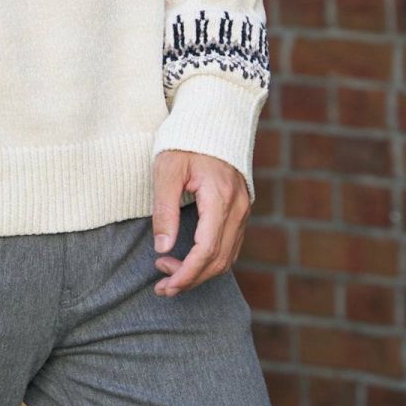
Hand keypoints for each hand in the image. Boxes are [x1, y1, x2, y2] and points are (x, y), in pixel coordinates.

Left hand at [150, 149, 250, 295]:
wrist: (211, 117)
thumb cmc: (185, 140)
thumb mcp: (167, 170)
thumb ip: (165, 209)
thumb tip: (162, 247)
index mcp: (220, 198)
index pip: (207, 250)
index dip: (186, 273)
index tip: (164, 283)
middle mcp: (238, 207)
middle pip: (220, 260)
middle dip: (191, 279)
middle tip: (163, 287)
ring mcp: (243, 209)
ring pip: (228, 256)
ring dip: (201, 272)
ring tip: (171, 277)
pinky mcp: (240, 209)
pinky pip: (230, 245)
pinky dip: (211, 260)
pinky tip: (189, 261)